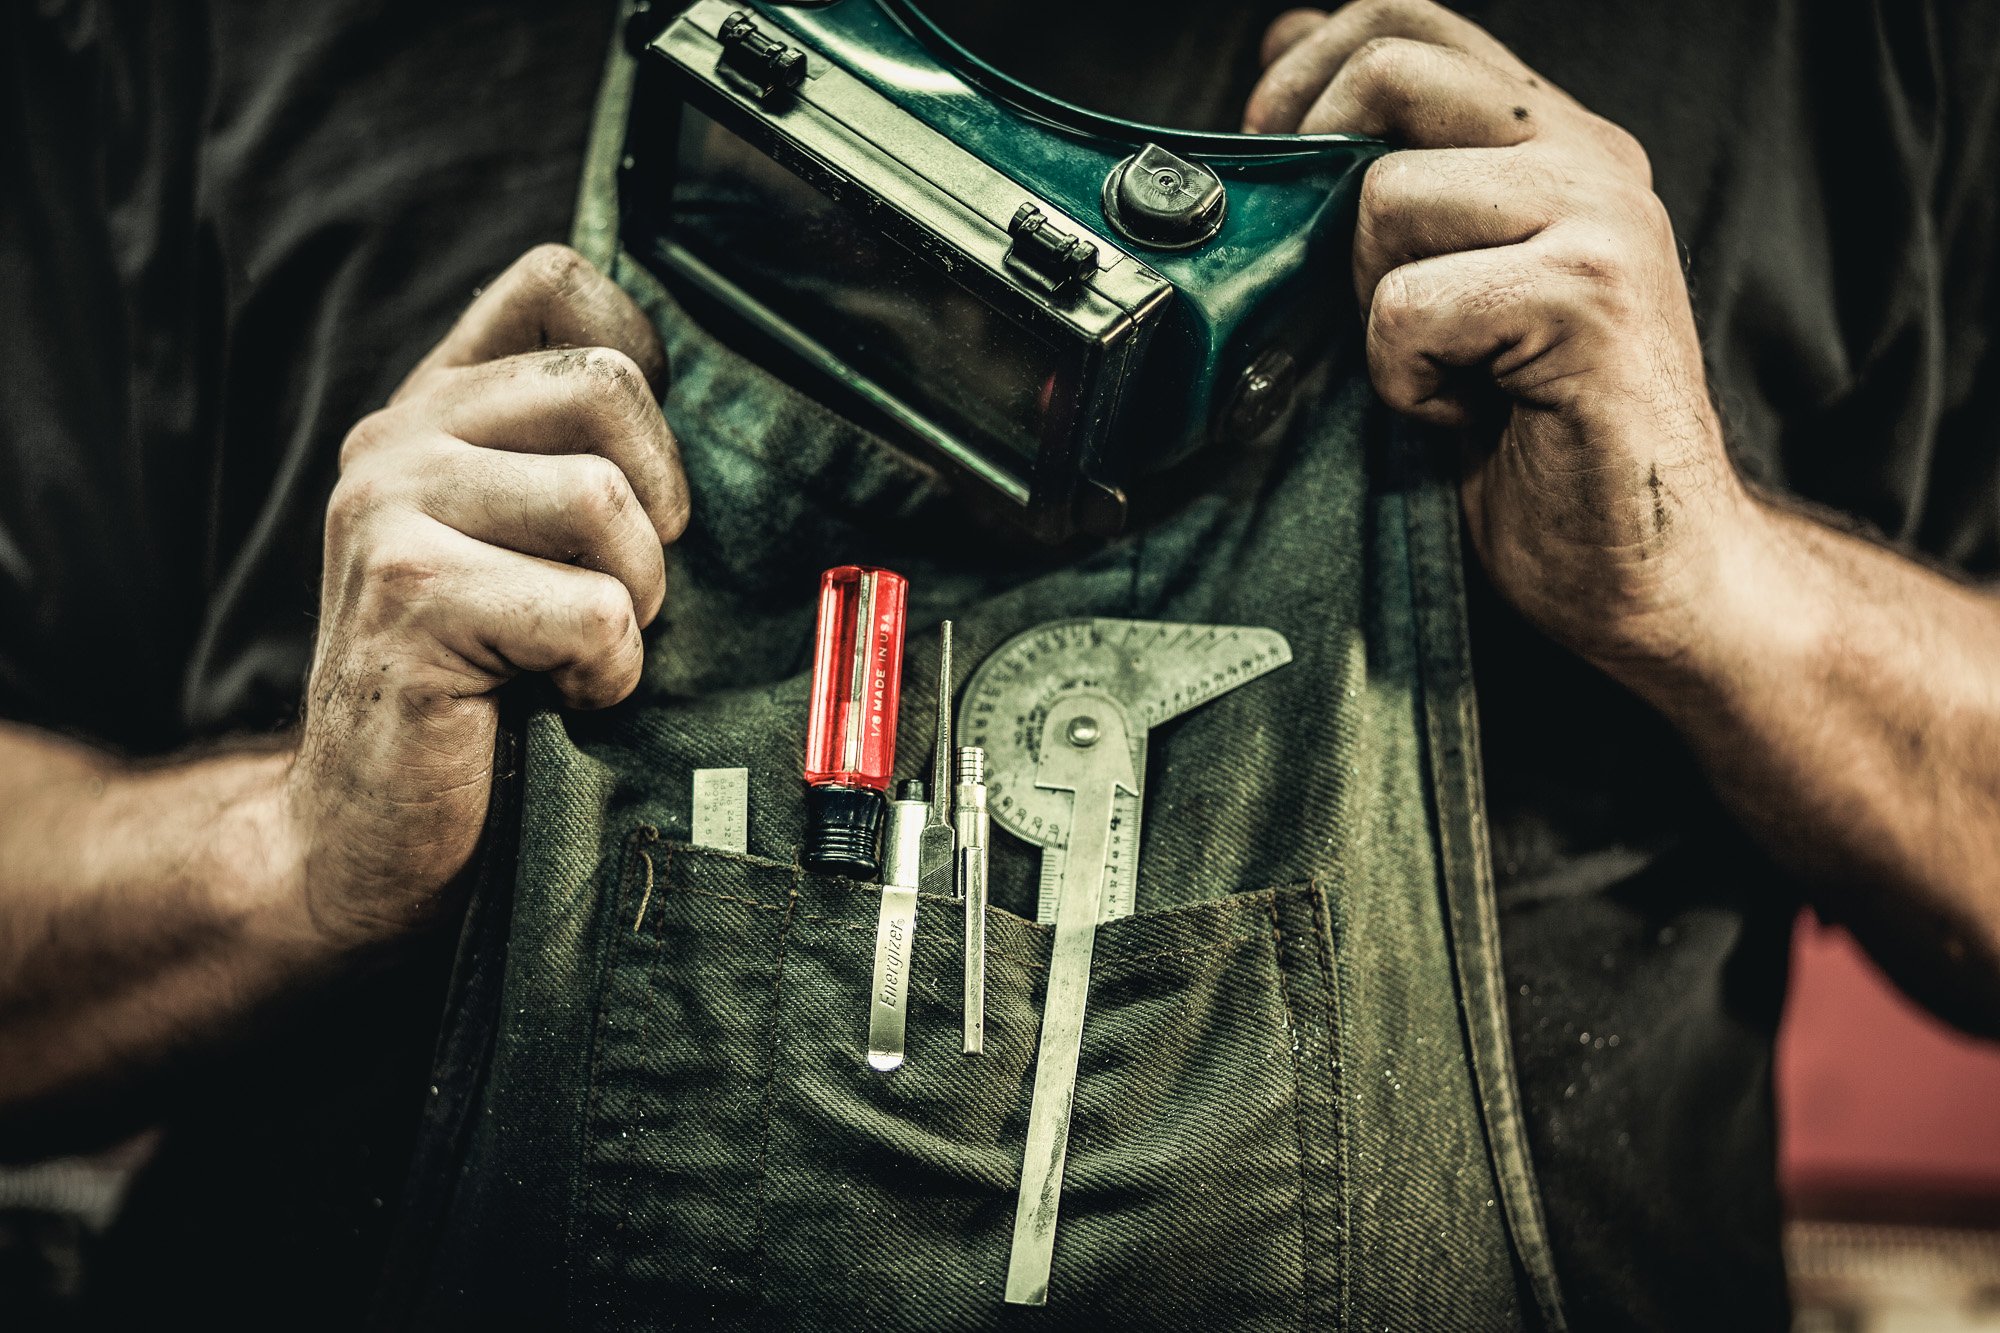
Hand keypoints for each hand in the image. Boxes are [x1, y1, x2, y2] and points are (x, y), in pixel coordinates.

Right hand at [293, 244, 686, 950]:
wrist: (367, 831)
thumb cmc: (481, 690)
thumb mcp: (527, 547)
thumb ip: (576, 456)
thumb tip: (716, 401)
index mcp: (435, 408)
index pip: (555, 282)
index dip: (640, 359)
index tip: (643, 471)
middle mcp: (396, 438)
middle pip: (608, 386)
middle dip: (657, 509)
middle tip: (623, 591)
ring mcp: (388, 511)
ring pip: (605, 500)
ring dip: (636, 602)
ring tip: (582, 652)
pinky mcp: (410, 598)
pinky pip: (594, 609)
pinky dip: (610, 673)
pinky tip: (562, 697)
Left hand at [1247, 1, 1756, 676]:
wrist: (1646, 569)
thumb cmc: (1533, 448)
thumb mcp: (1443, 294)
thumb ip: (1388, 192)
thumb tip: (1282, 82)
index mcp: (1553, 144)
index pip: (1409, 19)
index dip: (1308, 70)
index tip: (1266, 153)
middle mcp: (1589, 157)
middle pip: (1392, 64)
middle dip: (1313, 164)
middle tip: (1322, 273)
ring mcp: (1599, 219)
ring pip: (1386, 196)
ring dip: (1370, 306)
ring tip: (1435, 371)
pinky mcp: (1588, 297)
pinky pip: (1408, 305)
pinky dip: (1403, 380)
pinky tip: (1459, 416)